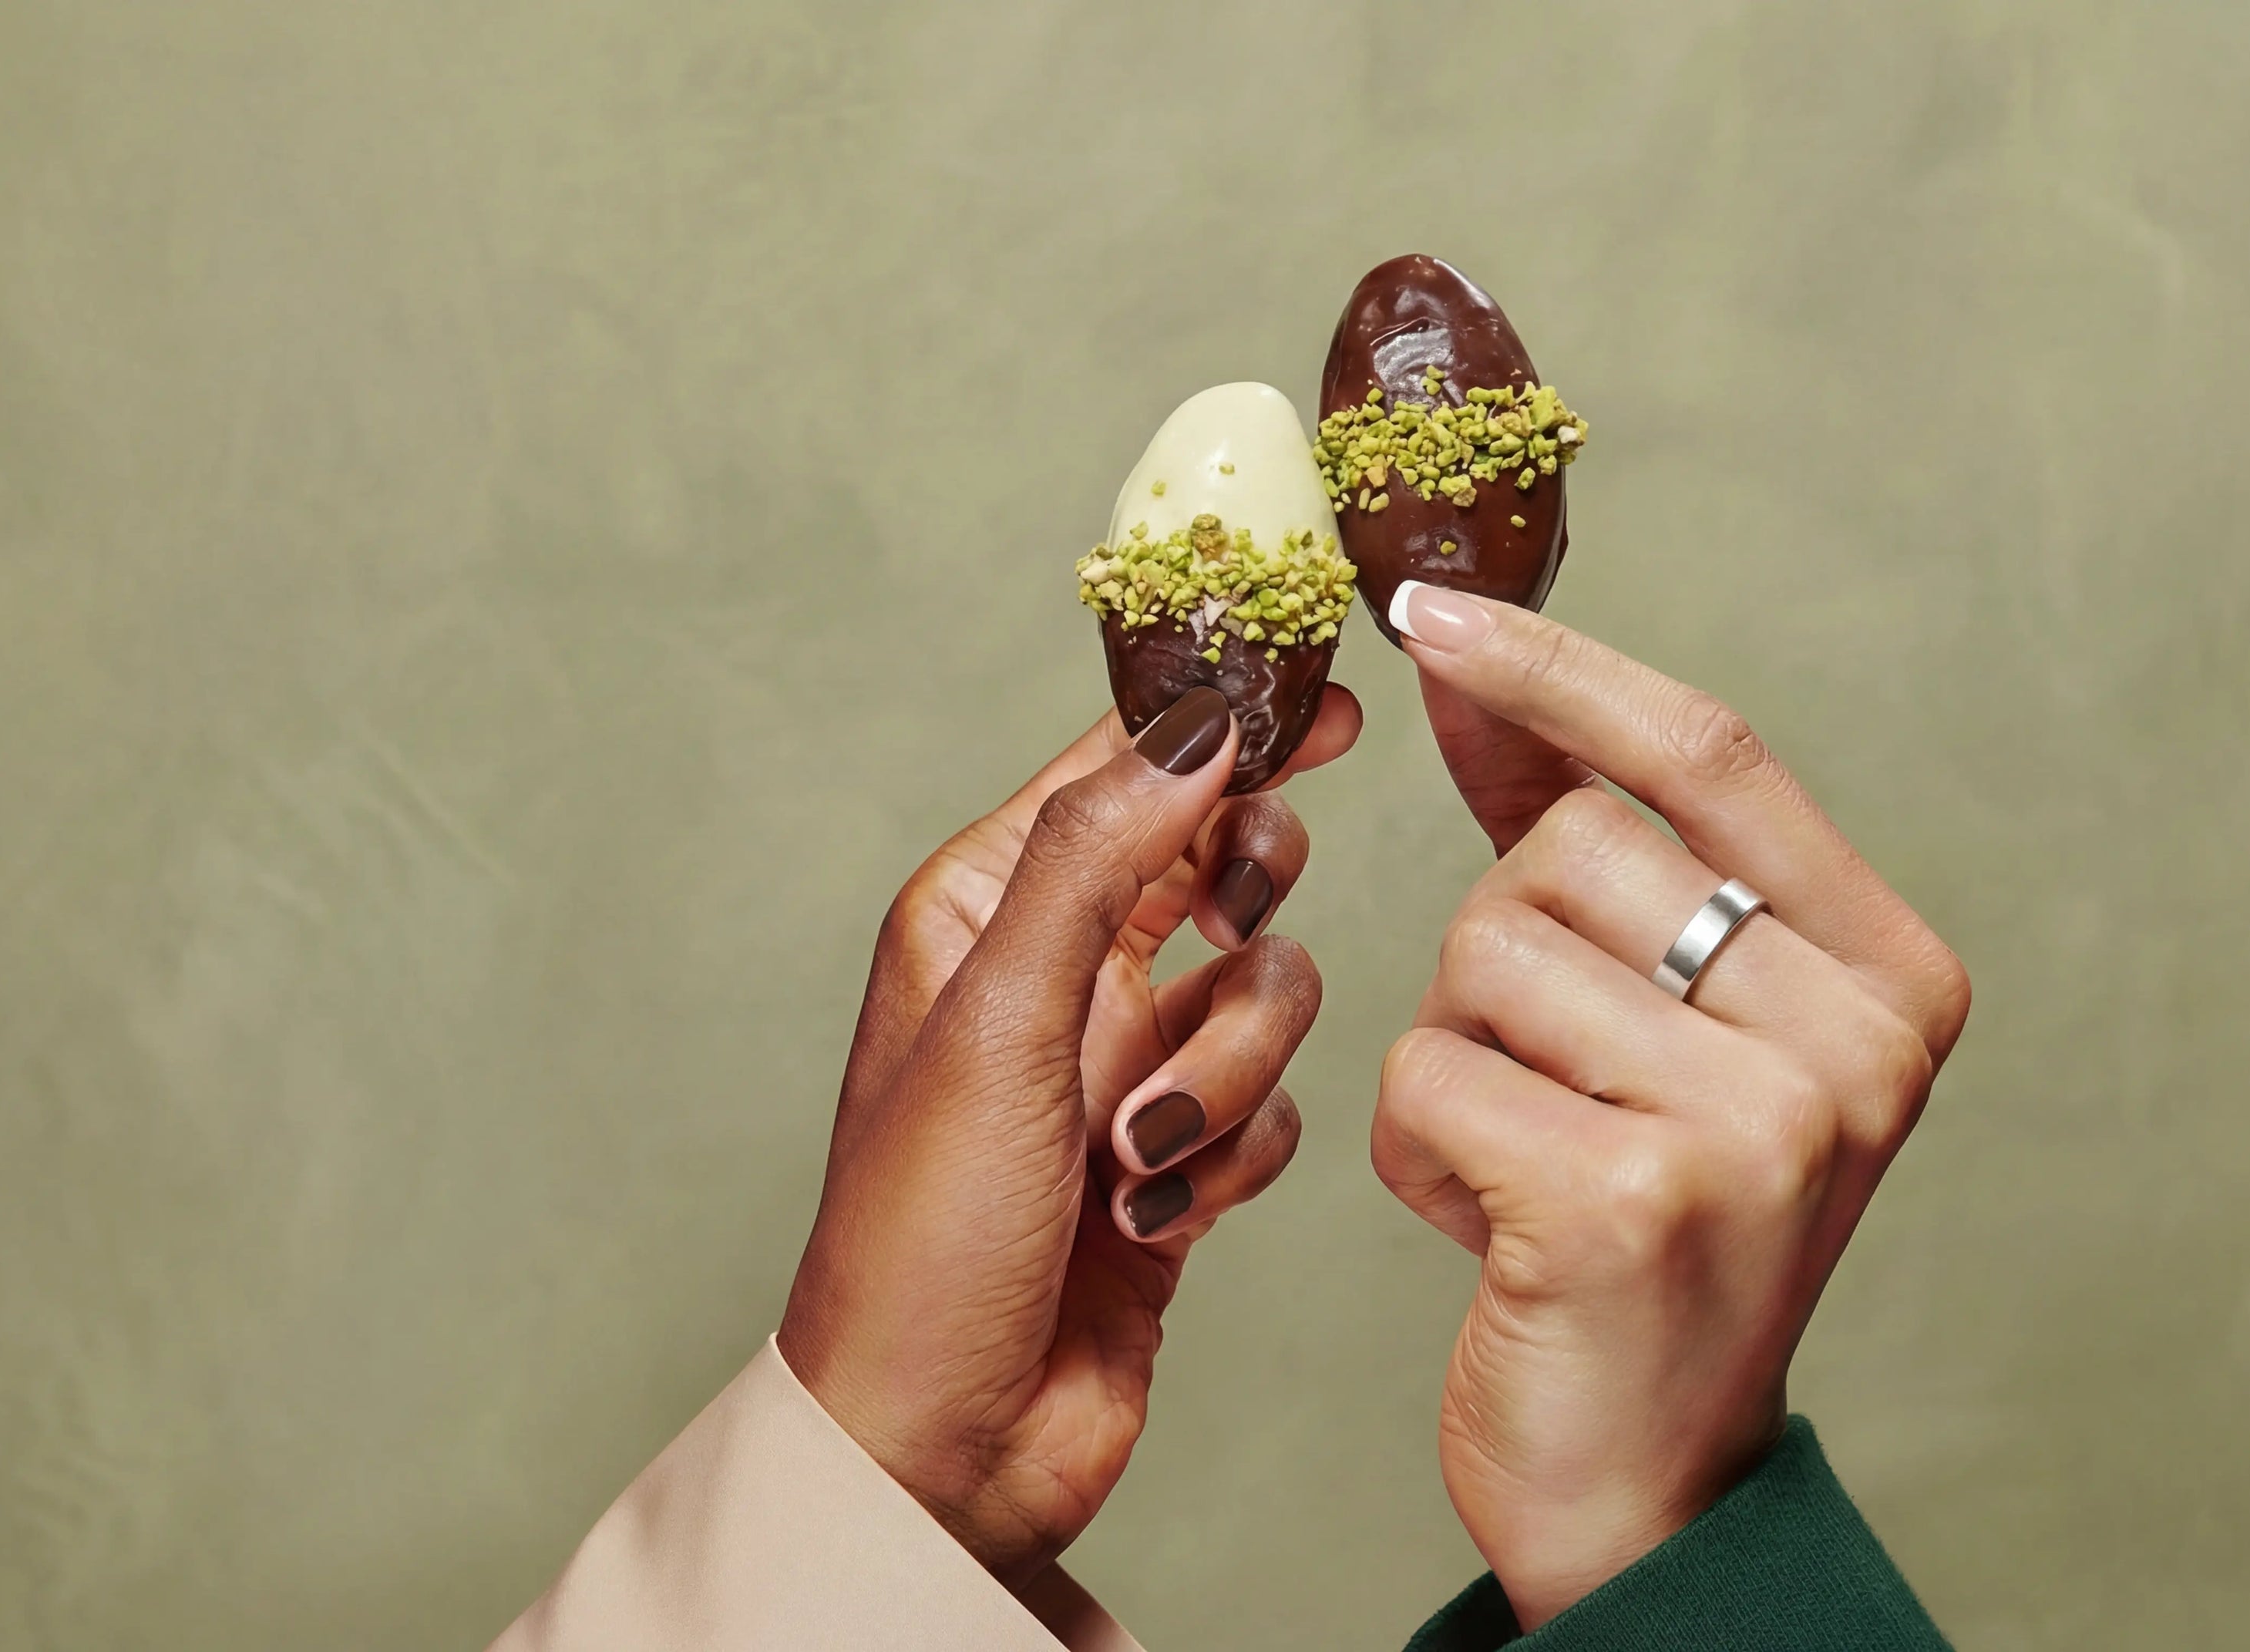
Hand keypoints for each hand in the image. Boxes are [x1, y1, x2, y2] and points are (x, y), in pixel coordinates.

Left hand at [780, 683, 1358, 1585]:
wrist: (941, 1446)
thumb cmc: (923, 1240)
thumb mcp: (1000, 1020)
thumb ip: (1100, 858)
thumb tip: (1197, 723)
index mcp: (986, 909)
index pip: (1125, 768)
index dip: (1226, 723)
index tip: (1326, 698)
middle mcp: (1060, 973)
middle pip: (1218, 861)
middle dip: (1244, 902)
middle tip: (1235, 918)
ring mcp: (1124, 1067)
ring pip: (1266, 991)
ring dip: (1224, 1075)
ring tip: (1138, 1152)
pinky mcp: (1179, 1160)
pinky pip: (1271, 1108)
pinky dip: (1228, 1161)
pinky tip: (1152, 1217)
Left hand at [1374, 585, 1970, 1626]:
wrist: (1649, 1490)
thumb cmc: (1642, 1231)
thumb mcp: (1676, 1027)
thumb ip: (1610, 848)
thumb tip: (1479, 662)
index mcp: (1896, 976)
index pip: (1710, 750)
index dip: (1556, 666)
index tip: (1426, 607)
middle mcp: (1856, 1040)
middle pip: (1571, 847)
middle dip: (1501, 948)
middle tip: (1551, 1084)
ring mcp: (1756, 1122)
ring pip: (1484, 948)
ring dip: (1458, 1053)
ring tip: (1529, 1161)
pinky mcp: (1630, 1200)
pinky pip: (1429, 1068)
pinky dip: (1420, 1147)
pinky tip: (1492, 1230)